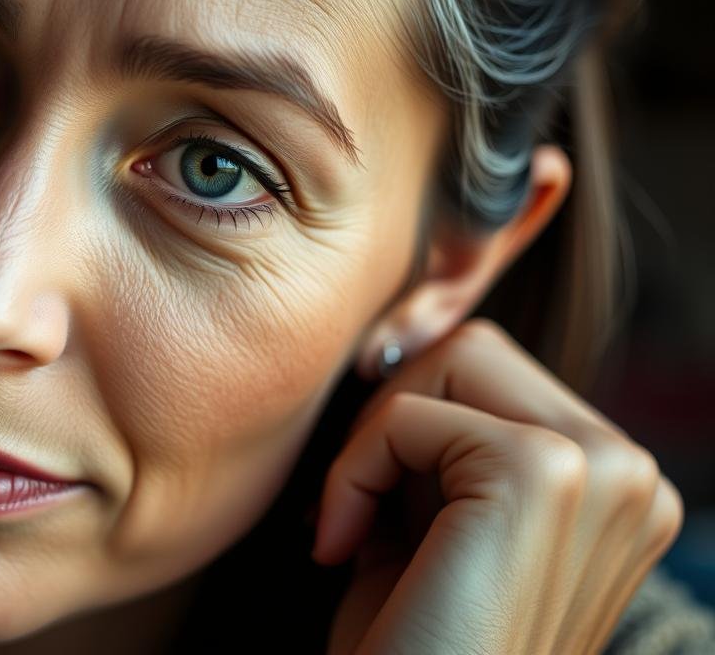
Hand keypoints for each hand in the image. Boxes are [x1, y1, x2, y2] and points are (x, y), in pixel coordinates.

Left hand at [314, 318, 684, 653]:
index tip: (367, 506)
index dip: (411, 424)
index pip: (494, 372)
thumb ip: (443, 443)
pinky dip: (352, 471)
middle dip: (395, 420)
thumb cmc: (413, 643)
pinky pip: (409, 414)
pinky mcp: (542, 474)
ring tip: (356, 531)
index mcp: (619, 486)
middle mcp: (633, 474)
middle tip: (355, 513)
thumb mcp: (436, 524)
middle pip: (477, 350)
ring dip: (376, 442)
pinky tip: (342, 549)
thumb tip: (395, 349)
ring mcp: (602, 470)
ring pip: (450, 361)